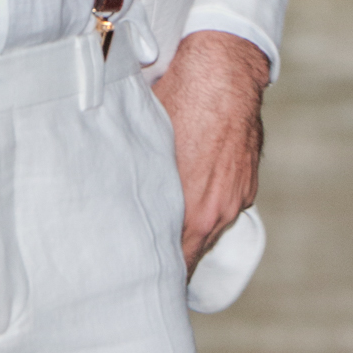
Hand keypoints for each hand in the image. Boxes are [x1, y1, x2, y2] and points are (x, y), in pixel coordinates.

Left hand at [152, 29, 268, 275]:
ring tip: (165, 226)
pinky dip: (208, 204)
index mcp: (192, 212)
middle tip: (146, 261)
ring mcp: (236, 198)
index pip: (175, 264)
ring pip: (209, 228)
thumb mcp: (146, 143)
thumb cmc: (179, 103)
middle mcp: (217, 212)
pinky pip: (223, 205)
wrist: (224, 73)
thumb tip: (106, 196)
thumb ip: (137, 178)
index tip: (140, 279)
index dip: (158, 273)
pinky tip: (191, 188)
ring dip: (190, 229)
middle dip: (172, 257)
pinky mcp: (247, 183)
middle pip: (192, 252)